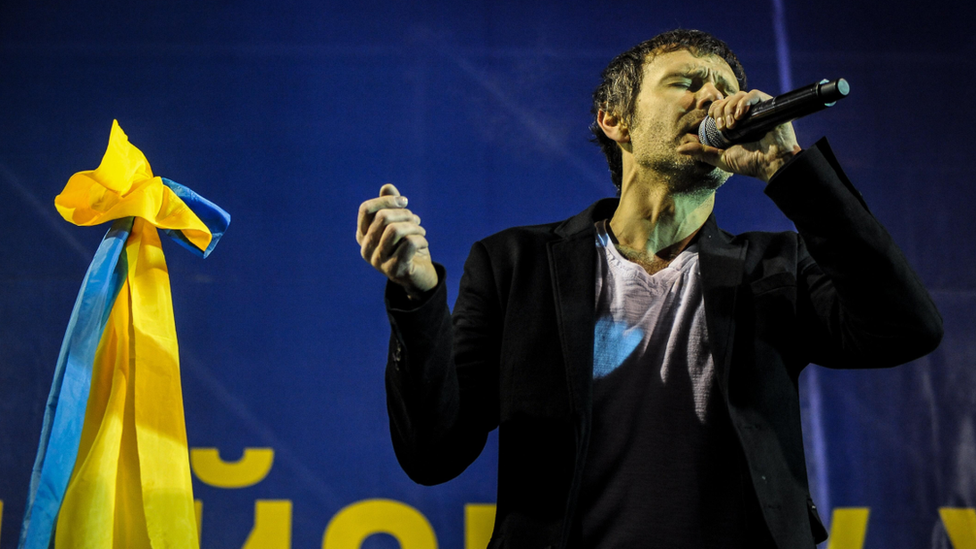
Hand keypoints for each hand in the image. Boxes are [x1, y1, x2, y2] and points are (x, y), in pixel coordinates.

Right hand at [357, 184, 437, 297]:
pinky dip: (421, 239)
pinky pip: (409, 244)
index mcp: (362, 236)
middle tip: (416, 220)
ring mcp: (378, 262)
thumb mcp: (399, 223)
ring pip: (395, 230)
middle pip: (382, 218)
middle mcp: (366, 249)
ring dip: (414, 226)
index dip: (387, 200)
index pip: (366, 209)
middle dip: (404, 214)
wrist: (418, 276)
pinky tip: (424, 242)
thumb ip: (391, 205)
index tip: (404, 201)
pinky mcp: (394, 270)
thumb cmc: (407, 246)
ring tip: (421, 230)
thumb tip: (387, 187)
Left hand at [678, 89, 801, 182]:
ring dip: (731, 108)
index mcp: (733, 123)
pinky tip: (740, 115)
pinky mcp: (768, 106)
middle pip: (727, 99)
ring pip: (738, 95)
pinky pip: (753, 94)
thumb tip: (680, 149)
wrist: (771, 164)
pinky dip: (744, 102)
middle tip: (723, 127)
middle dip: (720, 110)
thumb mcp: (720, 158)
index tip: (712, 121)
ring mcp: (756, 110)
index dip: (713, 110)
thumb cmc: (748, 163)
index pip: (719, 106)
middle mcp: (744, 114)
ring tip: (733, 125)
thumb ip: (701, 152)